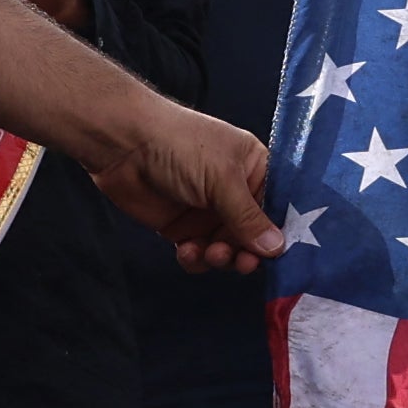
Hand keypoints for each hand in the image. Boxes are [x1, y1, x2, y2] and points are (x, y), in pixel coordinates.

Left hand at [80, 83, 277, 271]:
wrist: (123, 145)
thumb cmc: (179, 145)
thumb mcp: (223, 178)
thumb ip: (249, 217)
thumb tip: (277, 248)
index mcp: (254, 170)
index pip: (279, 208)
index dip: (282, 233)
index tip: (283, 256)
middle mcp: (235, 193)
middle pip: (255, 236)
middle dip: (249, 251)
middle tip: (243, 262)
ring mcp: (208, 212)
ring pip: (228, 249)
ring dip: (222, 257)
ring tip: (212, 252)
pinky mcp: (182, 228)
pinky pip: (200, 255)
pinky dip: (197, 259)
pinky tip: (188, 250)